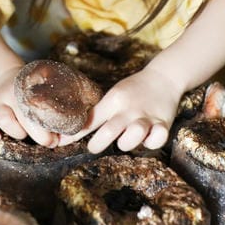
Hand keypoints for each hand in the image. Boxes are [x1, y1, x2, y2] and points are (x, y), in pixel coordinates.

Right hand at [0, 65, 61, 146]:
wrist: (10, 77)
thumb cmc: (39, 89)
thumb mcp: (52, 88)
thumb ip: (69, 102)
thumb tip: (90, 122)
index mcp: (31, 87)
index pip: (42, 102)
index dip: (53, 120)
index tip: (60, 132)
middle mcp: (14, 93)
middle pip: (25, 113)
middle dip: (39, 132)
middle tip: (50, 141)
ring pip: (4, 117)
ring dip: (17, 131)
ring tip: (24, 137)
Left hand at [65, 65, 182, 153]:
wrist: (164, 78)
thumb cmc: (133, 91)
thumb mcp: (113, 96)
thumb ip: (98, 114)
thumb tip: (73, 132)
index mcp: (114, 100)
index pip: (90, 119)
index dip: (74, 134)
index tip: (61, 143)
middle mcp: (129, 109)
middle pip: (109, 131)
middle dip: (97, 144)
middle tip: (94, 147)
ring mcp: (146, 117)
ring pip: (133, 137)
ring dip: (127, 143)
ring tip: (126, 140)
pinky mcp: (163, 124)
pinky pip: (157, 140)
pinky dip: (152, 143)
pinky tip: (149, 139)